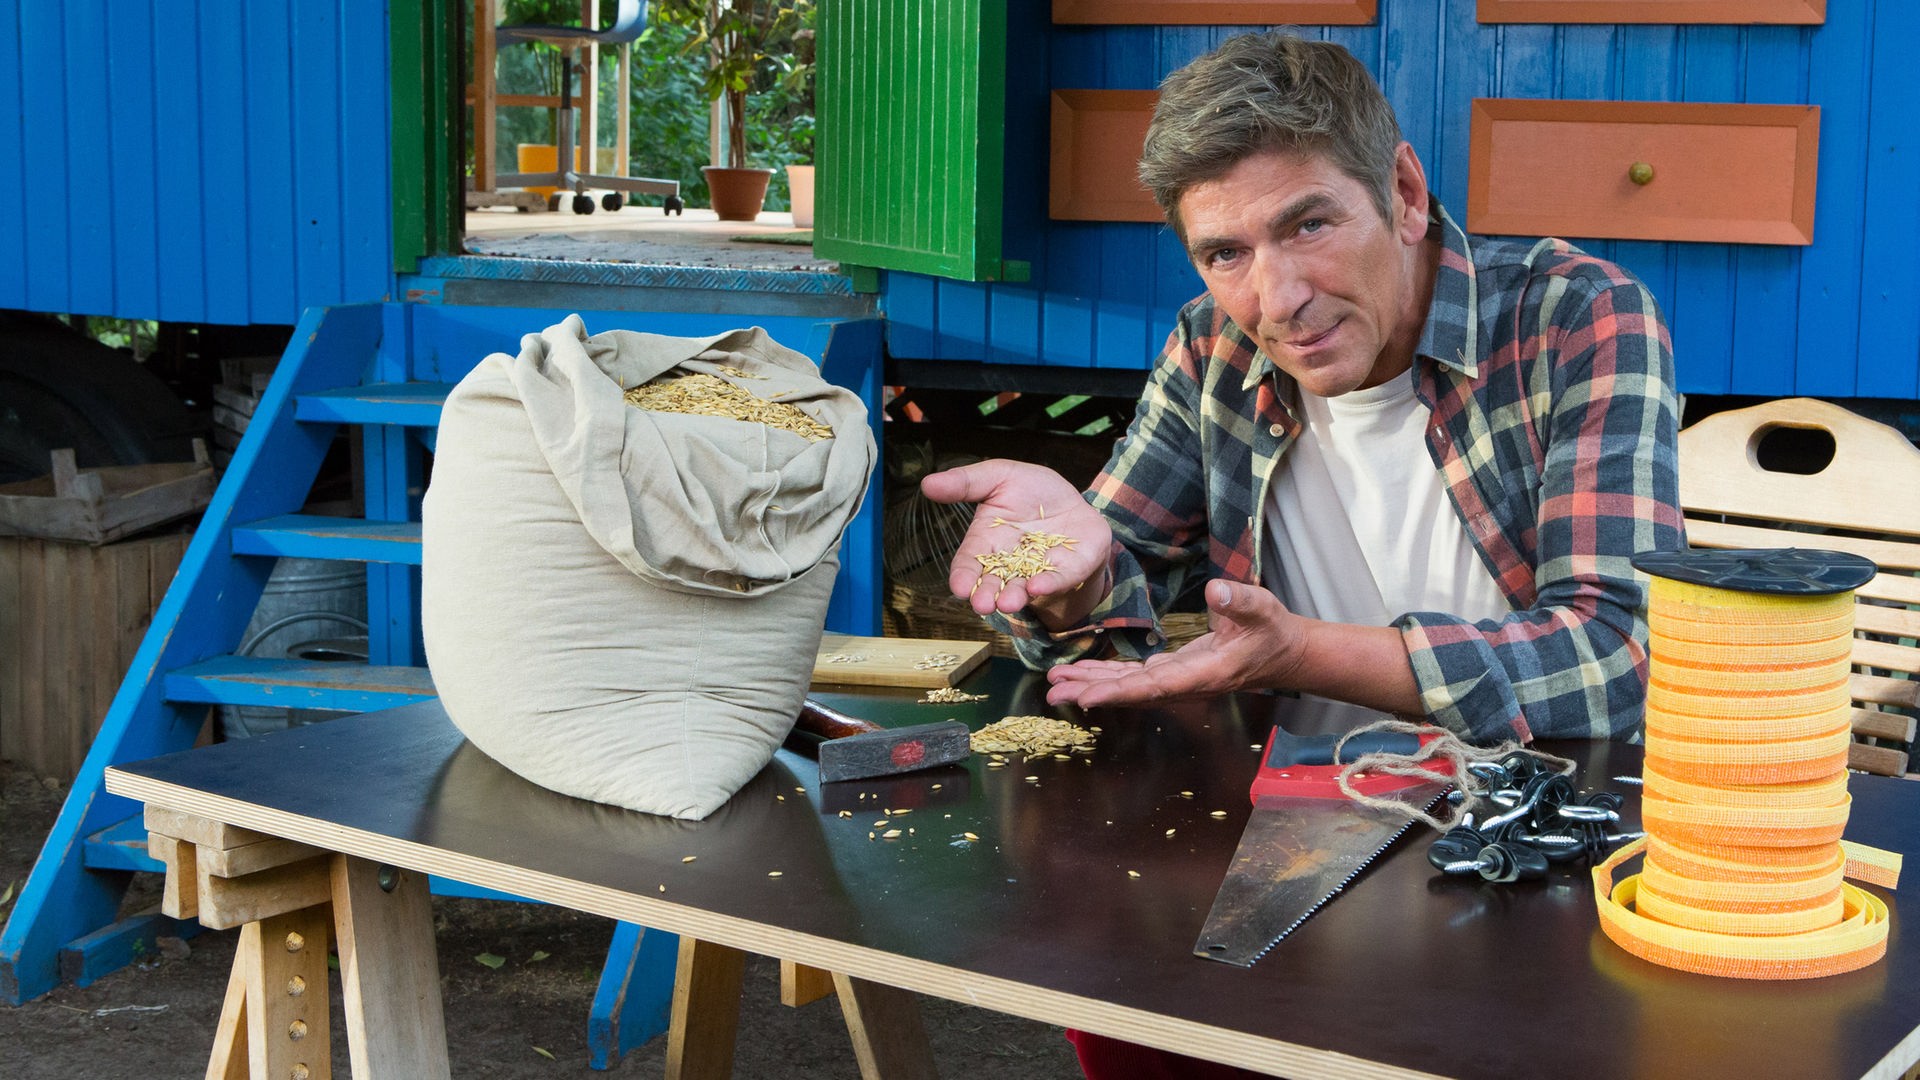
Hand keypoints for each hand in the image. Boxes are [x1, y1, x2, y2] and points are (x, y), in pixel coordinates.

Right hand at [920, 459, 1112, 623]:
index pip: (970, 562)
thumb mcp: (998, 476)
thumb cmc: (1030, 491)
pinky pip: (1062, 577)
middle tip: (981, 605)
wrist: (1072, 500)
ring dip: (1015, 596)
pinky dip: (1050, 582)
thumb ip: (965, 482)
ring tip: (1007, 603)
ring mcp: (1041, 568)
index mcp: (988, 542)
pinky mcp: (1072, 567)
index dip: (964, 575)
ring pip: (1025, 586)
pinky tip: (1039, 587)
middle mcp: (1012, 562)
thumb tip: (927, 483)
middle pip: (995, 581)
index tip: (959, 587)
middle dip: (988, 594)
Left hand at [1045, 579, 1305, 707]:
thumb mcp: (1262, 608)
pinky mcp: (1172, 673)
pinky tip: (1081, 676)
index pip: (1154, 686)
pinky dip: (1106, 678)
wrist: (1283, 653)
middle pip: (1131, 692)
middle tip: (1051, 692)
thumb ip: (1240, 600)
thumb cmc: (1272, 630)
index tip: (1085, 698)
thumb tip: (1216, 589)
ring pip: (1128, 687)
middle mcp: (1185, 685)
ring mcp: (1177, 681)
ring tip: (1054, 684)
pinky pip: (1134, 679)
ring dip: (1090, 685)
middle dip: (1090, 692)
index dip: (1118, 692)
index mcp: (1204, 674)